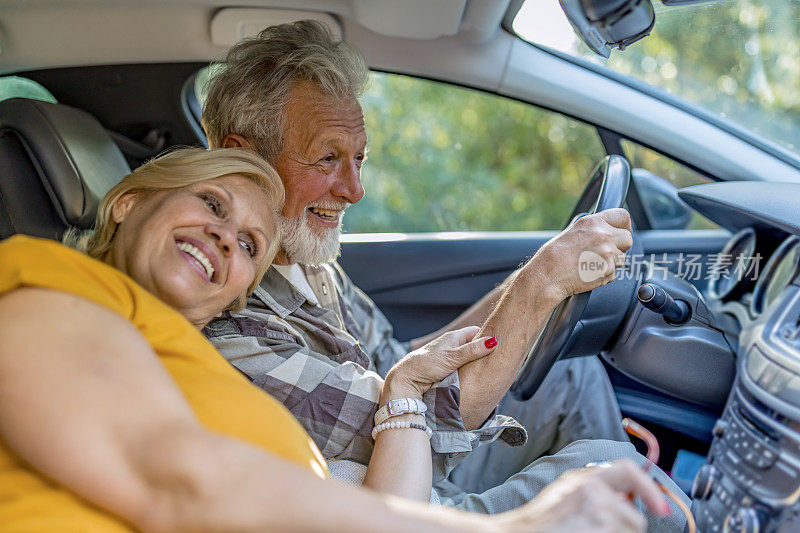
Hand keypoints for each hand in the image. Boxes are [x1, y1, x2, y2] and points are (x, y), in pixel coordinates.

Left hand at [383, 326, 496, 398]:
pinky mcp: (447, 371)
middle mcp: (452, 346)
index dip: (488, 337)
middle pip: (474, 346)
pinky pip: (463, 370)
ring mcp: (449, 359)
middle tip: (499, 361)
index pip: (476, 332)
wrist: (406, 380)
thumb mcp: (451, 357)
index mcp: (453, 338)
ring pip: (469, 360)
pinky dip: (469, 373)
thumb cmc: (425, 365)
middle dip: (484, 353)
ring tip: (490, 372)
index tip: (501, 344)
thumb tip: (493, 341)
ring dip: (476, 366)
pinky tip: (477, 379)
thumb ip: (472, 351)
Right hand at [494, 460, 670, 532]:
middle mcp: (592, 492)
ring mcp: (597, 515)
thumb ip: (594, 492)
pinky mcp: (599, 532)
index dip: (649, 490)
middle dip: (625, 532)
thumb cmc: (538, 523)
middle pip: (635, 519)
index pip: (629, 471)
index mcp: (584, 480)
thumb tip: (626, 501)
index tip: (660, 508)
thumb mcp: (564, 496)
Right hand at [531, 208, 632, 301]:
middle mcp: (603, 235)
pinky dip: (604, 275)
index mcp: (593, 222)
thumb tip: (607, 232)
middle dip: (621, 246)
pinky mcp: (608, 270)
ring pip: (622, 259)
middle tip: (607, 252)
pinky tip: (588, 273)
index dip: (624, 225)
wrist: (548, 274)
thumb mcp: (574, 231)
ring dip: (611, 263)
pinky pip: (613, 273)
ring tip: (590, 265)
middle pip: (628, 239)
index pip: (623, 216)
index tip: (621, 231)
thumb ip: (593, 230)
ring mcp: (607, 253)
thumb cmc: (554, 256)